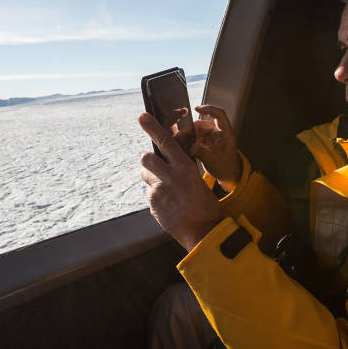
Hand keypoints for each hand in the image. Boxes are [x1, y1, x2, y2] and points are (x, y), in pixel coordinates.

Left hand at [139, 112, 220, 251]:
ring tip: (166, 190)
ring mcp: (159, 191)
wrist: (202, 232)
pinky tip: (167, 204)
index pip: (166, 142)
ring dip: (152, 178)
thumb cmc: (205, 207)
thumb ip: (181, 171)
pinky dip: (155, 195)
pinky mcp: (152, 203)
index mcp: (185, 167)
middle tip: (157, 168)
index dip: (152, 127)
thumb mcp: (198, 182)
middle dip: (149, 161)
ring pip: (145, 175)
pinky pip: (148, 193)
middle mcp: (170, 176)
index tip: (142, 116)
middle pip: (147, 158)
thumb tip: (169, 165)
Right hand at [190, 105, 240, 190]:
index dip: (208, 108)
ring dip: (187, 136)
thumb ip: (201, 152)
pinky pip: (194, 137)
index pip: (219, 114)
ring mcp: (211, 136)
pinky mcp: (206, 142)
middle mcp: (218, 132)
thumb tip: (189, 147)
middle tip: (181, 139)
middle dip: (190, 130)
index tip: (197, 109)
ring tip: (182, 146)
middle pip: (202, 123)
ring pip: (196, 130)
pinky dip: (188, 141)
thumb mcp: (213, 160)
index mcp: (225, 133)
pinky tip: (184, 148)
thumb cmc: (226, 167)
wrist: (228, 175)